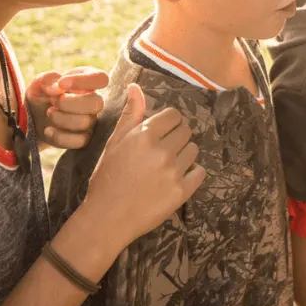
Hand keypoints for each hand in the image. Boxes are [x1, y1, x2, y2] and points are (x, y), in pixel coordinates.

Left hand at [26, 68, 107, 149]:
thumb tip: (58, 87)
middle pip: (97, 103)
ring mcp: (91, 120)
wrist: (33, 119)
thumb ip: (46, 80)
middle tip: (52, 101)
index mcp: (87, 81)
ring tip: (49, 113)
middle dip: (69, 103)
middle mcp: (94, 100)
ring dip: (61, 118)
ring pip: (85, 122)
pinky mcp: (83, 138)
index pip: (101, 78)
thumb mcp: (38, 84)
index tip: (62, 83)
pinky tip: (48, 130)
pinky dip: (59, 137)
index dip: (84, 81)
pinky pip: (80, 141)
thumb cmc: (41, 95)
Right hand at [82, 83, 205, 251]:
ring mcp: (173, 172)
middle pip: (186, 131)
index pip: (174, 115)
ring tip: (166, 166)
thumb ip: (130, 114)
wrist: (105, 219)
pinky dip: (192, 174)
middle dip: (177, 137)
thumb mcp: (114, 143)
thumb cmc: (107, 178)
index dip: (169, 123)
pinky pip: (200, 172)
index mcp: (144, 136)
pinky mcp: (181, 192)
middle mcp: (161, 151)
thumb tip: (135, 87)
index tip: (161, 133)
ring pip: (194, 150)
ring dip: (184, 155)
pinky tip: (175, 179)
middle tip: (162, 151)